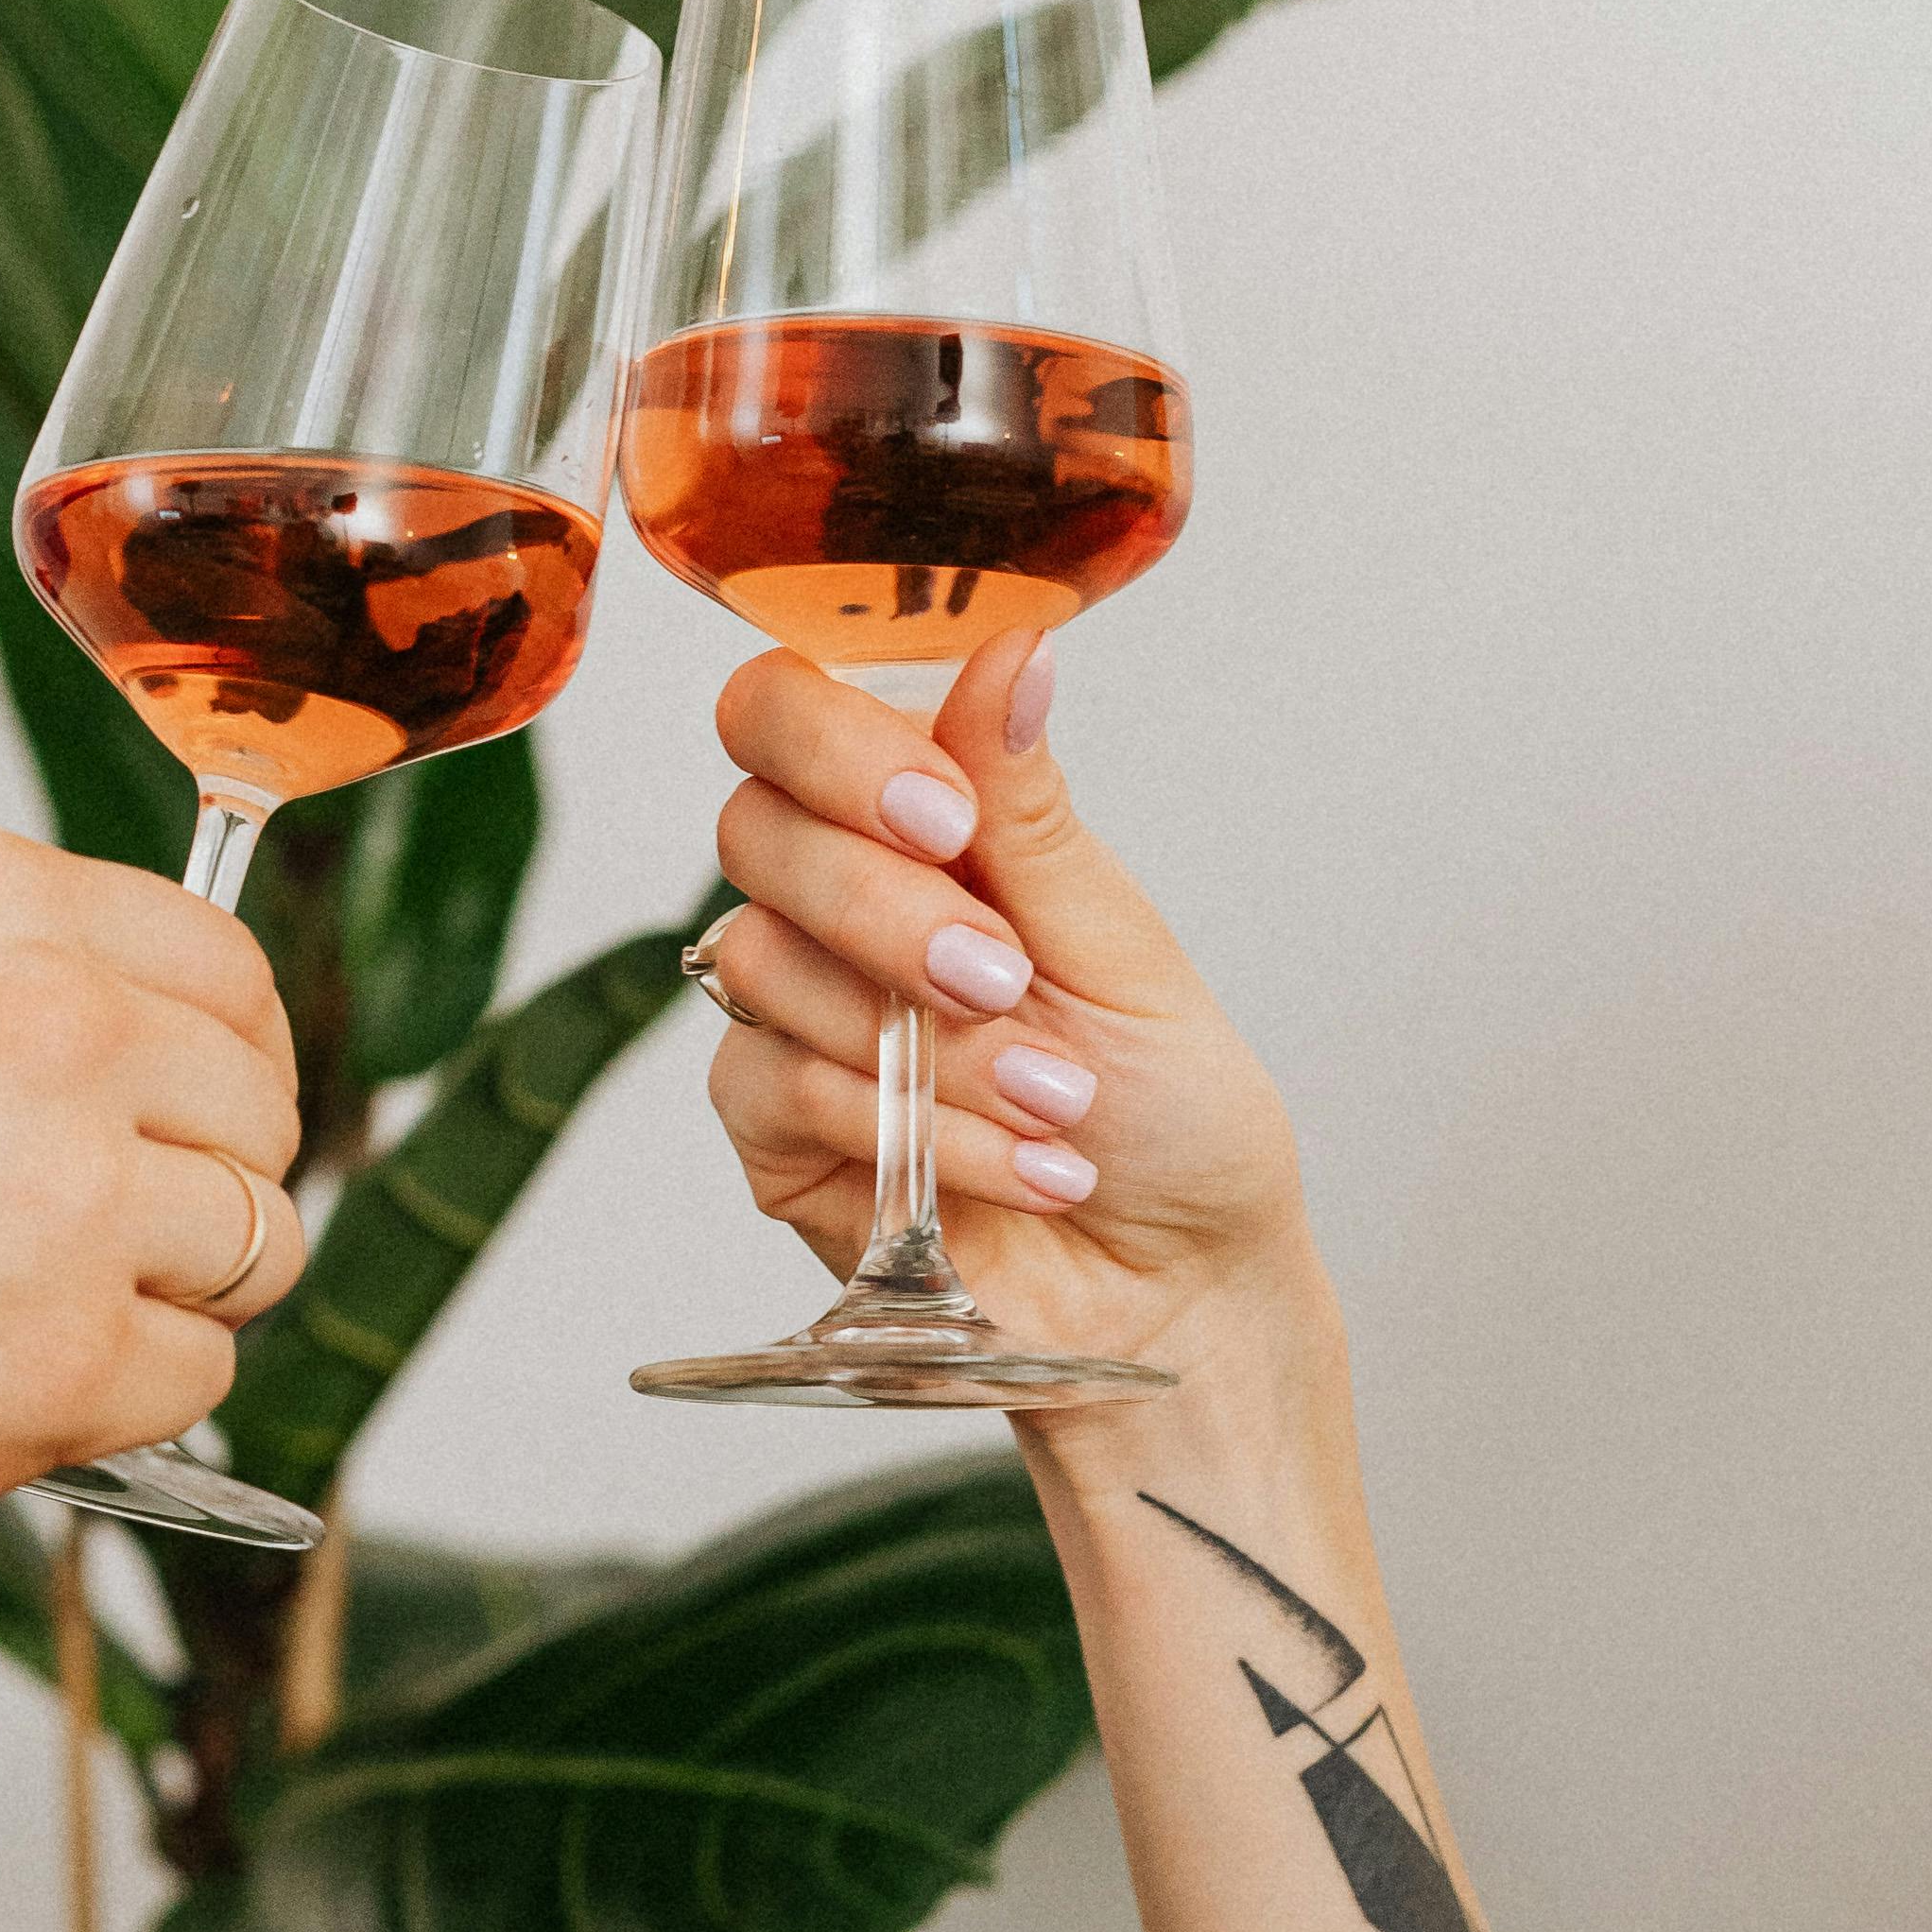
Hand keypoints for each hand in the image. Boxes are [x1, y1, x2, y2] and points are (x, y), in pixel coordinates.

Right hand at [0, 833, 305, 1539]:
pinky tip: (0, 1378)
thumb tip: (85, 987)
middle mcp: (62, 1031)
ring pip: (251, 1248)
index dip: (225, 1056)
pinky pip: (191, 1379)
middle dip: (205, 1177)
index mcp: (1, 911)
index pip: (225, 971)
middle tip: (110, 1233)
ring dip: (172, 1292)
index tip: (202, 1110)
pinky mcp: (63, 1360)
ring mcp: (74, 1201)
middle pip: (258, 1113)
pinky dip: (122, 1395)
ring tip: (35, 1307)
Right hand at [695, 636, 1319, 1407]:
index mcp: (922, 825)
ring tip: (1053, 1100)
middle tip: (1000, 976)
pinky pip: (777, 1086)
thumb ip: (1029, 808)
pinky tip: (1014, 1164)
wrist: (1177, 1284)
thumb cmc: (1170, 1113)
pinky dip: (912, 1128)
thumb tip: (1014, 647)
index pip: (788, 712)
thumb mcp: (1119, 945)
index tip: (944, 820)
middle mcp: (839, 903)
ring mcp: (795, 1014)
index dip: (834, 748)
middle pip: (754, 826)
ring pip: (762, 960)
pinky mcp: (776, 1132)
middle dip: (887, 908)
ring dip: (928, 1042)